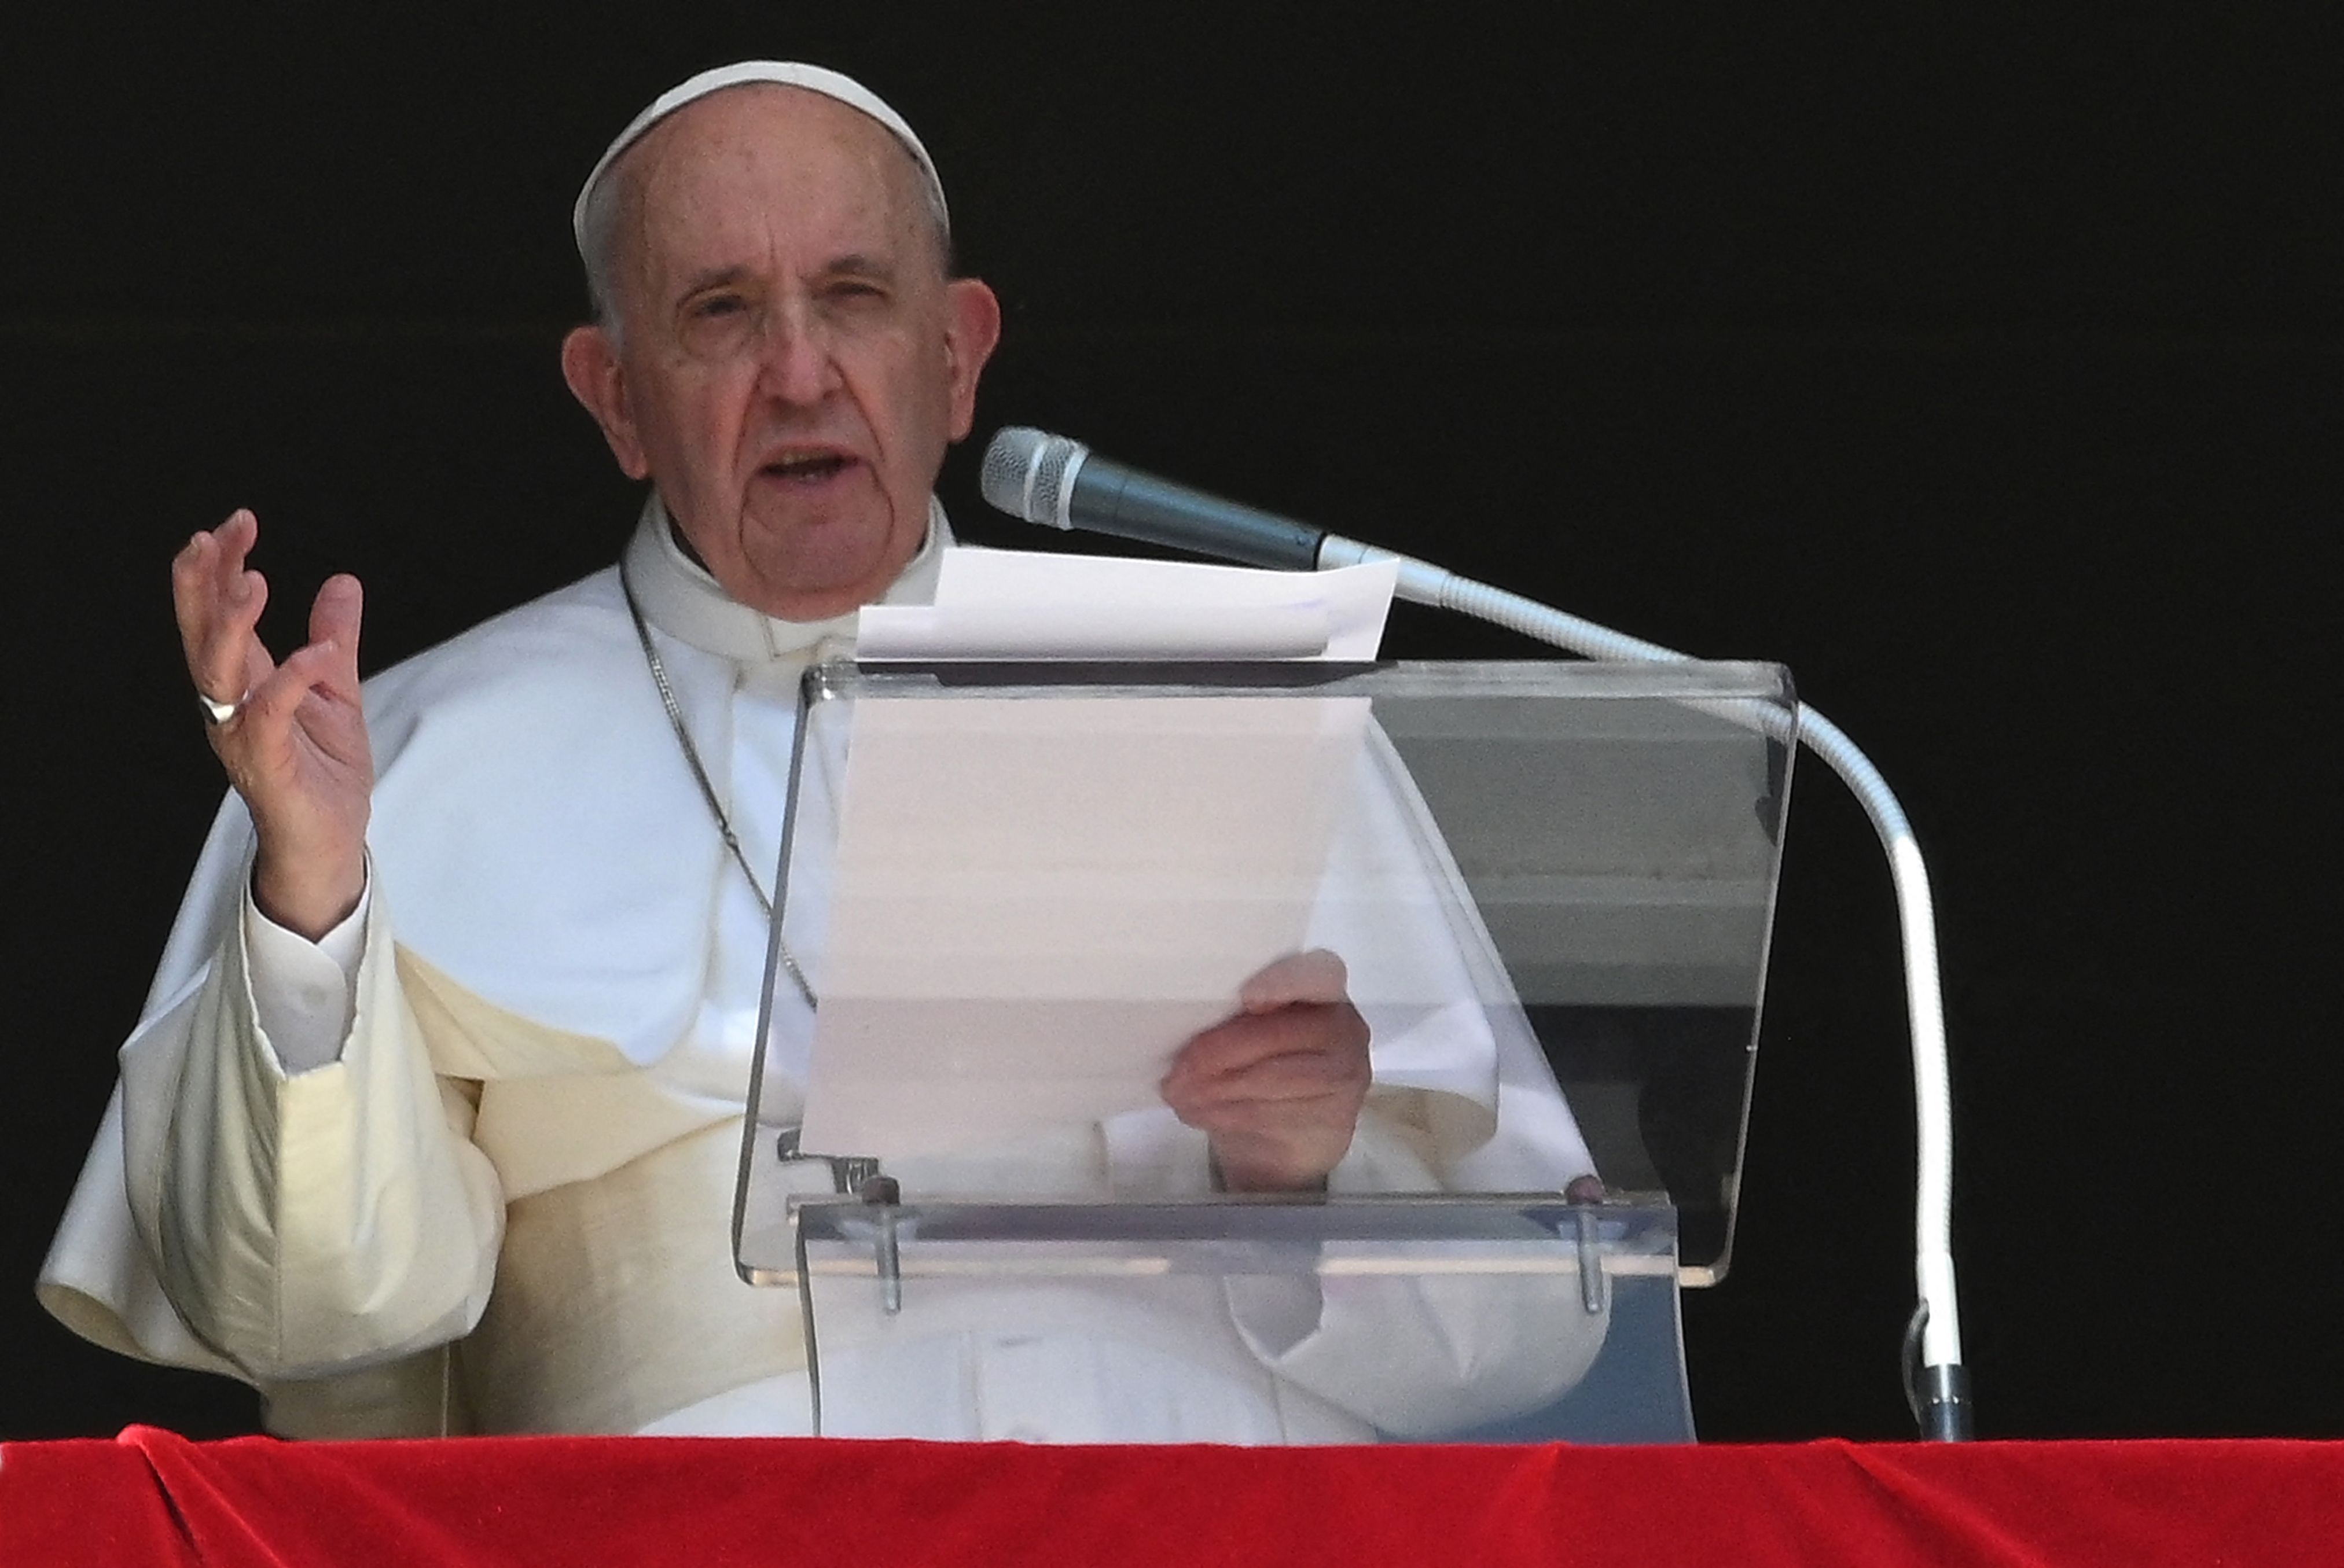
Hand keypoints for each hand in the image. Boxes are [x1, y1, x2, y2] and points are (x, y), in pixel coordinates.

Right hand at [173, 509, 372, 939]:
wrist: (332, 839)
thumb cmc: (324, 770)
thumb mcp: (337, 690)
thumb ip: (335, 637)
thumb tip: (343, 581)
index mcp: (243, 681)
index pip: (218, 614)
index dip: (220, 568)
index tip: (237, 522)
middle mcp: (229, 704)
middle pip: (202, 632)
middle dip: (208, 580)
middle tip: (224, 533)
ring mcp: (241, 735)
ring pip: (218, 672)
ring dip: (232, 625)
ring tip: (253, 581)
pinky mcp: (266, 766)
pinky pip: (268, 718)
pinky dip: (289, 682)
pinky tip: (314, 654)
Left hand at [1160, 950, 1370, 1193]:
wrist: (1290, 1138)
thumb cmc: (1261, 1064)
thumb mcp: (1249, 1027)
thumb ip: (1236, 1012)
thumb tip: (1181, 1015)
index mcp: (1323, 987)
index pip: (1317, 973)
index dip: (1283, 982)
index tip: (1246, 999)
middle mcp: (1343, 1025)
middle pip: (1277, 1034)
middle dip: (1217, 1052)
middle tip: (1176, 1070)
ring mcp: (1344, 1073)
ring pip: (1268, 1079)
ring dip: (1213, 1089)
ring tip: (1176, 1092)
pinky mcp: (1332, 1119)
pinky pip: (1266, 1114)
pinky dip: (1222, 1114)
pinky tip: (1196, 1111)